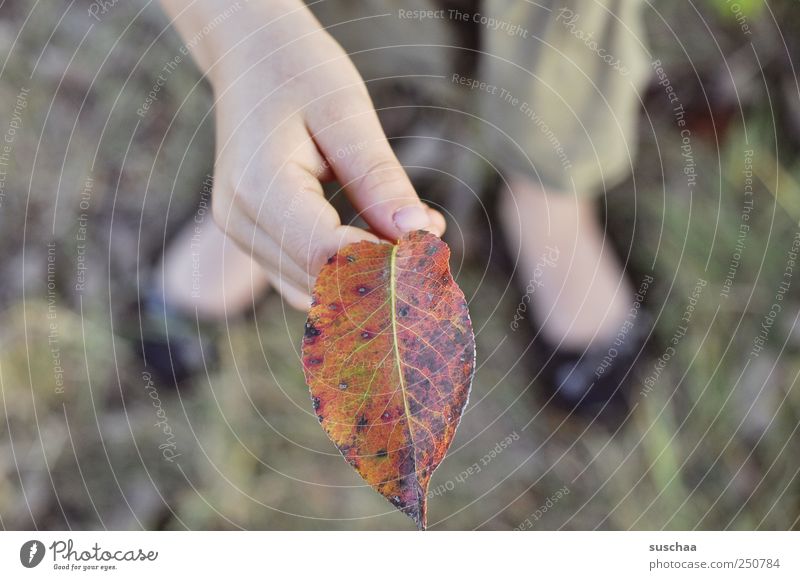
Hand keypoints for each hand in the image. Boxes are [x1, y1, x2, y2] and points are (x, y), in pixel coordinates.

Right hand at [160, 0, 444, 309]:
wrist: (249, 57)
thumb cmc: (299, 72)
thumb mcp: (347, 113)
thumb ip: (380, 179)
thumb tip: (419, 235)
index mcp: (259, 187)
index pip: (328, 254)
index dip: (385, 265)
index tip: (433, 249)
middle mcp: (241, 221)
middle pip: (321, 280)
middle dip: (383, 275)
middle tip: (433, 244)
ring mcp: (242, 234)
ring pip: (313, 291)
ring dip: (366, 279)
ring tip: (411, 241)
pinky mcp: (254, 237)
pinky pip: (303, 278)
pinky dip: (345, 273)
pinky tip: (381, 245)